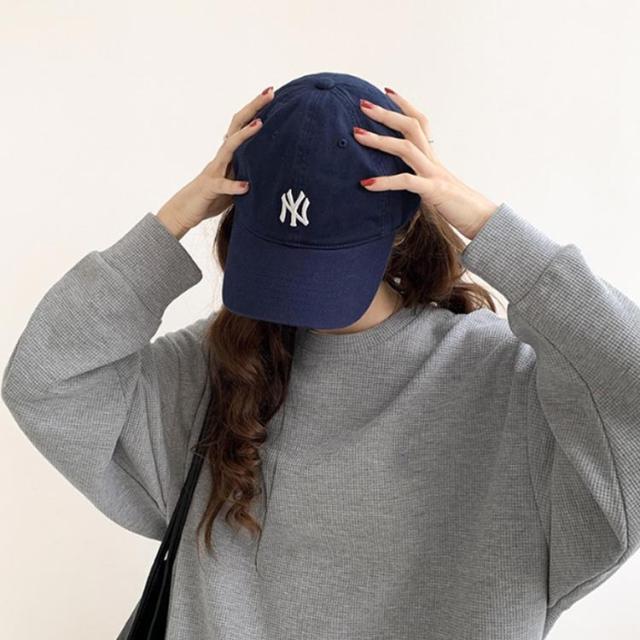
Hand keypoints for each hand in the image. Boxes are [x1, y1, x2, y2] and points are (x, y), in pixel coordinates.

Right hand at [155, 85, 274, 238]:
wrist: (185, 210)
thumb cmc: (213, 196)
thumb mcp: (236, 180)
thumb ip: (249, 170)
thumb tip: (274, 164)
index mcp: (229, 153)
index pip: (243, 125)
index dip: (256, 109)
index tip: (272, 92)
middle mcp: (222, 156)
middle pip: (236, 126)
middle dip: (253, 108)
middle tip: (269, 92)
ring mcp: (215, 170)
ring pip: (229, 148)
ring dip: (244, 136)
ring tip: (259, 124)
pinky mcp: (210, 188)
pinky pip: (222, 185)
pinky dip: (234, 185)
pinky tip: (246, 186)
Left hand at [353, 90, 498, 239]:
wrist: (481, 220)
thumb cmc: (456, 206)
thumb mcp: (433, 187)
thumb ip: (418, 178)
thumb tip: (402, 178)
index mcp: (433, 158)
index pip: (420, 122)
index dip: (404, 105)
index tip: (386, 91)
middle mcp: (433, 161)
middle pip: (410, 126)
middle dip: (386, 113)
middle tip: (362, 103)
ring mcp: (434, 174)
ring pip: (405, 148)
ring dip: (379, 140)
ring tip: (357, 135)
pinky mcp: (433, 191)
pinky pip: (406, 182)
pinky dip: (384, 182)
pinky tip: (366, 183)